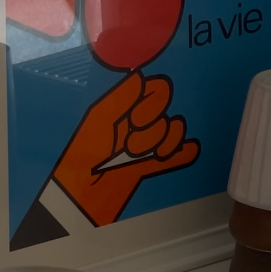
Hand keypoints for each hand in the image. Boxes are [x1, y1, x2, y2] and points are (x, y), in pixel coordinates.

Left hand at [53, 71, 199, 226]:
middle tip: (130, 143)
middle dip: (151, 127)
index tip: (134, 119)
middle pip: (165, 110)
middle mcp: (137, 121)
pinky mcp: (155, 164)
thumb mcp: (99, 122)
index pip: (154, 89)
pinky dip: (183, 152)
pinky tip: (188, 150)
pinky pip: (180, 152)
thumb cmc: (83, 156)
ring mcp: (148, 143)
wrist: (83, 196)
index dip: (152, 103)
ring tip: (136, 157)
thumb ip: (120, 99)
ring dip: (158, 144)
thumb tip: (140, 75)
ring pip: (173, 131)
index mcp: (122, 107)